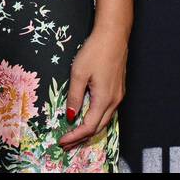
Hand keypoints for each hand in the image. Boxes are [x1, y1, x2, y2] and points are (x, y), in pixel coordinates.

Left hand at [58, 26, 126, 152]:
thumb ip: (74, 96)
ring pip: (104, 120)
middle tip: (65, 144)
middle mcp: (114, 101)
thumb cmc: (95, 51)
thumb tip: (71, 116)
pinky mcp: (118, 89)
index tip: (61, 141)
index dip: (74, 136)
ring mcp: (118, 96)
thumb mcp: (78, 73)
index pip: (88, 126)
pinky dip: (95, 119)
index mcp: (104, 99)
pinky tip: (85, 118)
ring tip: (73, 135)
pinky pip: (107, 111)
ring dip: (88, 129)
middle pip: (98, 128)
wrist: (114, 35)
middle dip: (81, 138)